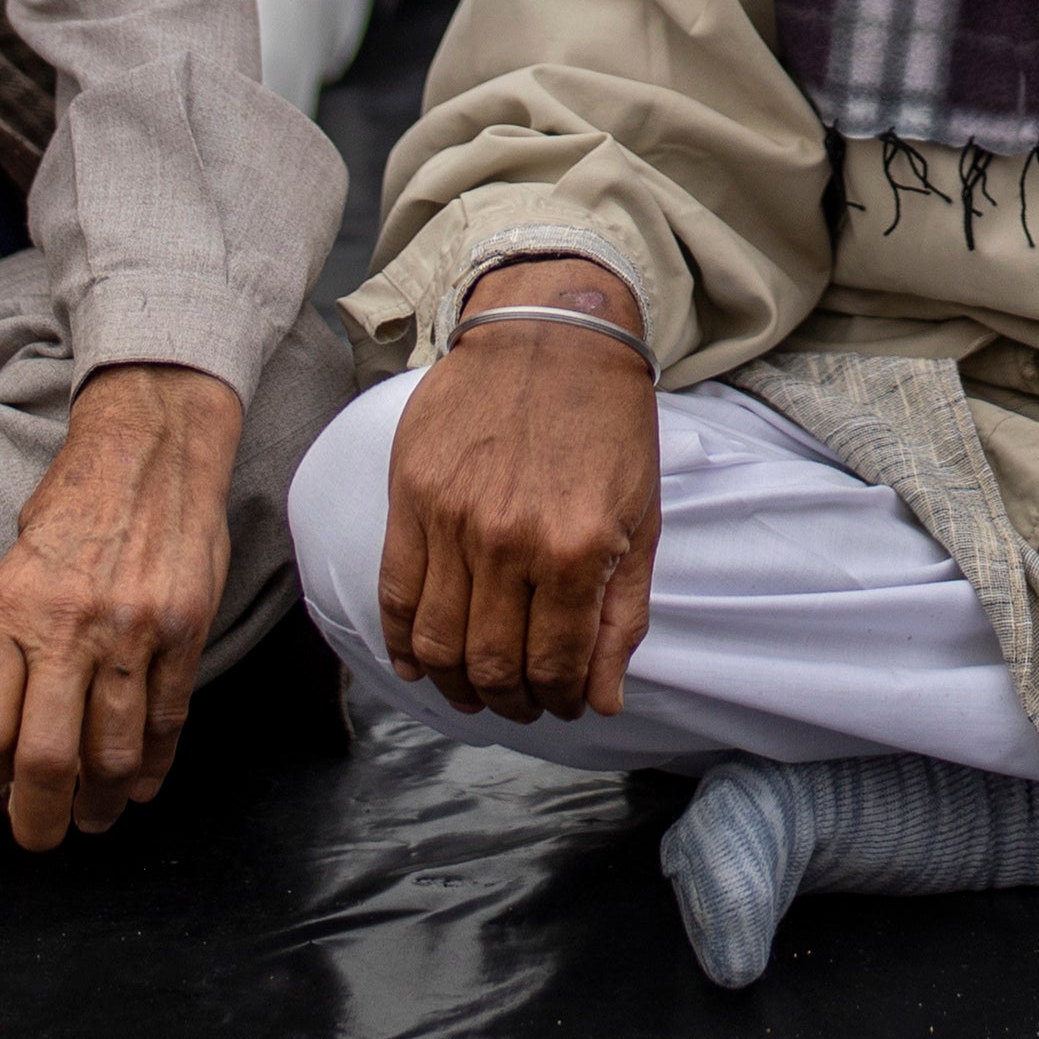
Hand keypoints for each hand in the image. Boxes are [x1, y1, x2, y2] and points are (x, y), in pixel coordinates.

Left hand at [0, 361, 244, 845]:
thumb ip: (8, 648)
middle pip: (47, 760)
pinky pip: (166, 721)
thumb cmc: (73, 509)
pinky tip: (139, 783)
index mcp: (7, 609)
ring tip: (95, 817)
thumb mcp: (13, 570)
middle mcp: (66, 625)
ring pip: (113, 754)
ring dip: (101, 803)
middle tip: (42, 836)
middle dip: (40, 819)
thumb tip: (3, 739)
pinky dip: (152, 766)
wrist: (151, 446)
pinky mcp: (184, 630)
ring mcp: (132, 630)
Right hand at [377, 263, 660, 722]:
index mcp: (575, 550)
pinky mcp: (411, 496)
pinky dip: (401, 643)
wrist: (552, 332)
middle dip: (510, 702)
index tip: (563, 704)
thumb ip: (621, 616)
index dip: (560, 699)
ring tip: (474, 692)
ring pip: (437, 642)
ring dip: (456, 685)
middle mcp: (508, 542)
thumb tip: (601, 700)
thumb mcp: (643, 519)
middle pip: (491, 665)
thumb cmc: (608, 424)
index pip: (556, 664)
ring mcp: (451, 520)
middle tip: (521, 706)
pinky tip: (421, 663)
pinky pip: (395, 592)